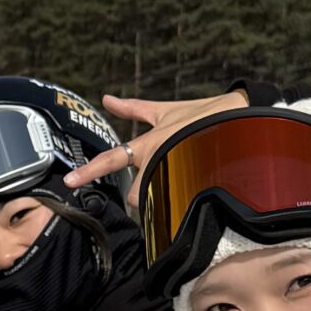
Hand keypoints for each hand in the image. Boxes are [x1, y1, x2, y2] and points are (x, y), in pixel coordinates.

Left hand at [62, 90, 249, 202]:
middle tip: (146, 196)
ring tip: (171, 197)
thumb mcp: (163, 110)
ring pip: (154, 202)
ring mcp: (175, 173)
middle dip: (138, 198)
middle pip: (134, 194)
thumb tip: (106, 99)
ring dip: (157, 202)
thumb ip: (133, 108)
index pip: (111, 159)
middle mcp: (158, 160)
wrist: (240, 118)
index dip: (89, 170)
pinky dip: (176, 209)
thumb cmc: (200, 114)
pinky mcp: (195, 183)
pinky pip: (178, 205)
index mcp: (148, 144)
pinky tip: (181, 212)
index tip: (69, 182)